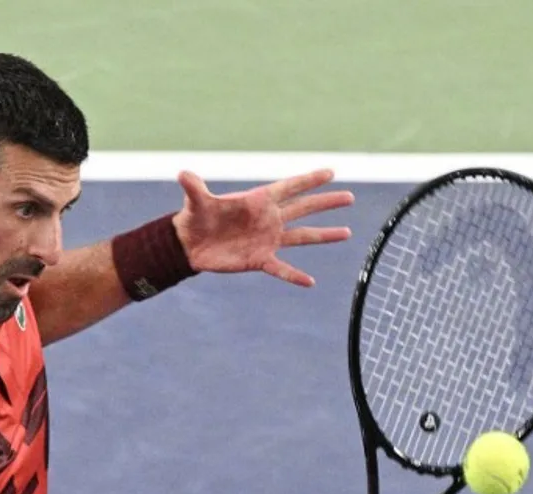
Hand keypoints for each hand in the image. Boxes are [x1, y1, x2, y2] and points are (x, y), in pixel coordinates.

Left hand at [171, 168, 353, 287]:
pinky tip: (310, 282)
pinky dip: (294, 275)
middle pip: (303, 209)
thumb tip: (183, 174)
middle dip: (325, 203)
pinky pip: (281, 269)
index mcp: (257, 200)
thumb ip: (195, 188)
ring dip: (324, 235)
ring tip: (347, 232)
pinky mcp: (260, 259)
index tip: (330, 172)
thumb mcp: (196, 201)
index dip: (308, 180)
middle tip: (349, 197)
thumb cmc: (195, 217)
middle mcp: (268, 218)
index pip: (288, 187)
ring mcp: (267, 239)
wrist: (190, 244)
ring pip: (301, 237)